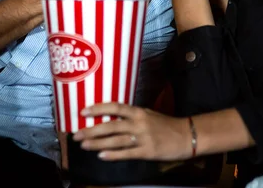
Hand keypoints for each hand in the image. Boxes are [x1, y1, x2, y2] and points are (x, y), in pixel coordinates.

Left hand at [72, 102, 190, 161]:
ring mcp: (143, 138)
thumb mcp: (147, 114)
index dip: (98, 108)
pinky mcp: (147, 152)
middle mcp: (138, 123)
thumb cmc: (164, 124)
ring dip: (98, 143)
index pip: (114, 107)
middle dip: (91, 130)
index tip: (82, 112)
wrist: (186, 135)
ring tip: (84, 145)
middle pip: (111, 125)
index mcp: (137, 111)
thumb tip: (109, 116)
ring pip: (116, 140)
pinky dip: (113, 155)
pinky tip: (101, 156)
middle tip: (76, 134)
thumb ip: (130, 115)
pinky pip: (127, 153)